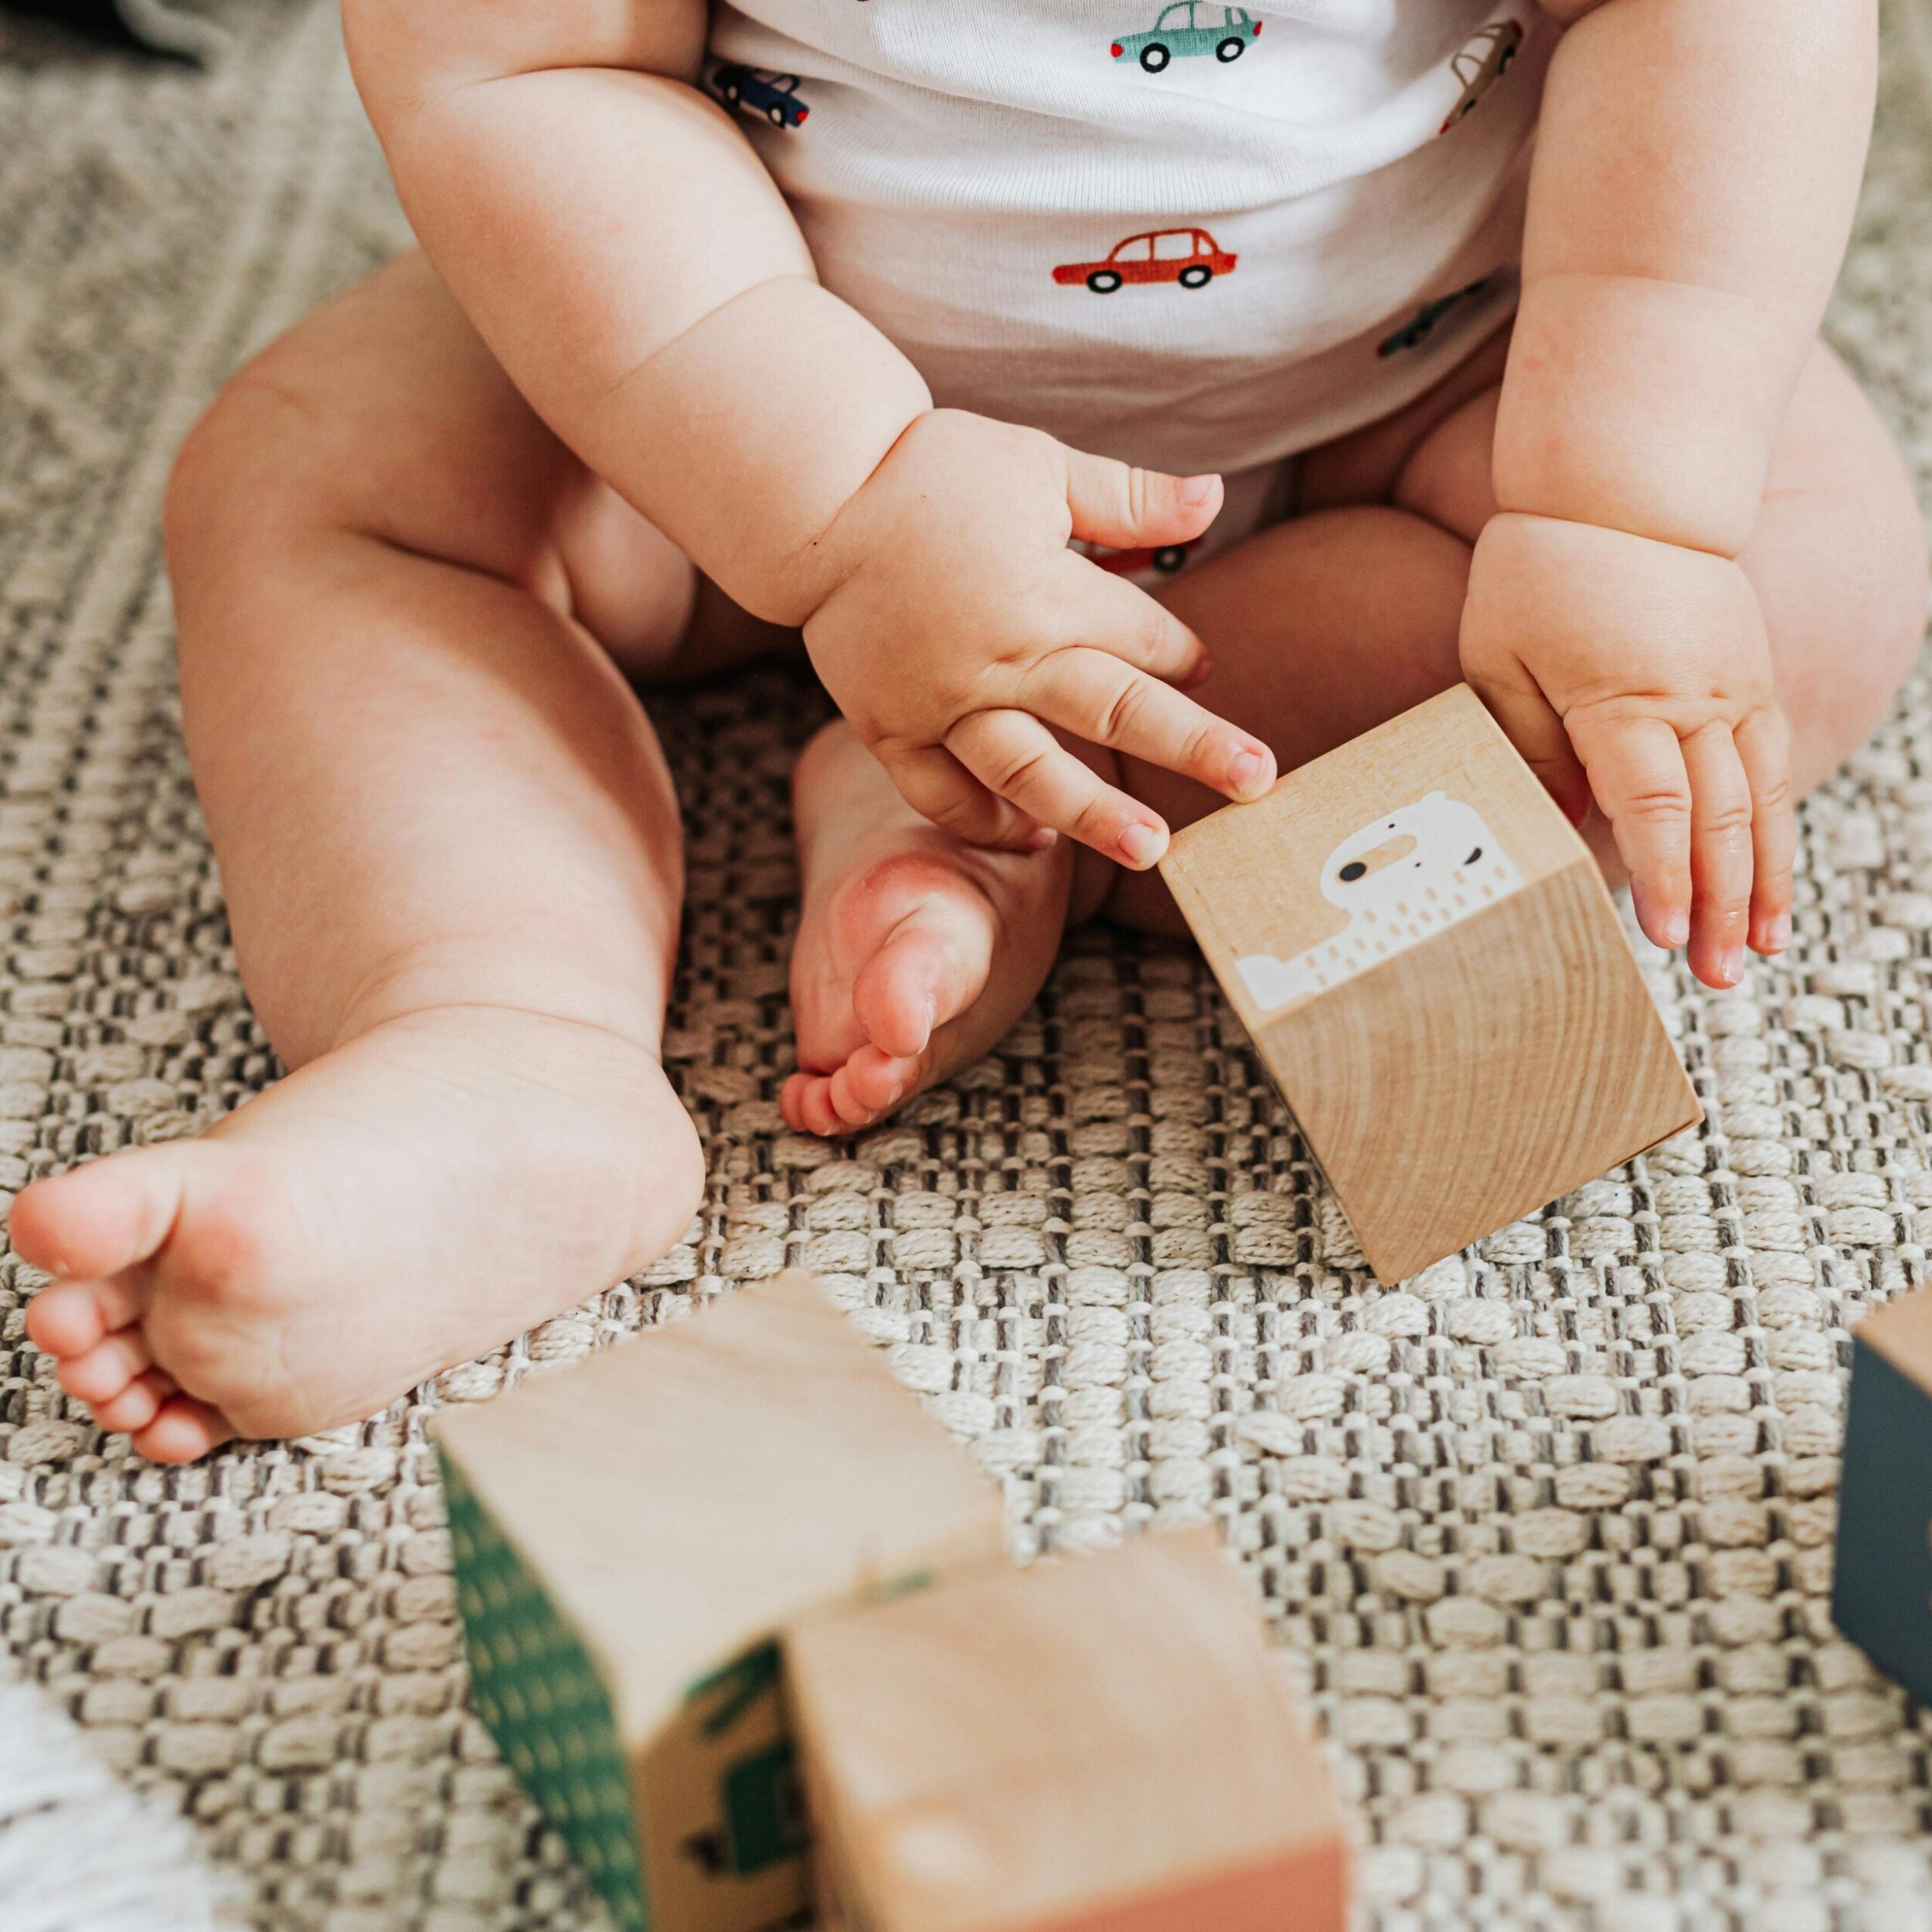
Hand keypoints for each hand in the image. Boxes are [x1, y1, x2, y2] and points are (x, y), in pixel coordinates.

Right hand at [798, 409, 1275, 866]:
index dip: (1181, 652)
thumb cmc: (931, 471)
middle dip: (1192, 747)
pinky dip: (983, 821)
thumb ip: (1127, 497)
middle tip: (1256, 784)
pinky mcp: (890, 727)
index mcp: (1045, 591)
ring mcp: (941, 703)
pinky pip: (940, 792)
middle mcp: (999, 658)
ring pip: (1028, 771)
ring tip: (1150, 851)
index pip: (1142, 638)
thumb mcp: (1039, 465)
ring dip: (1093, 814)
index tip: (1199, 665)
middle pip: (1114, 711)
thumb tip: (1215, 501)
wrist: (813, 498)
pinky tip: (1032, 840)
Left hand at [1461, 512, 1792, 988]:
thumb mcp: (1502, 661)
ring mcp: (1735, 689)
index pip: (1652, 804)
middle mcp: (1696, 699)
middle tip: (1714, 977)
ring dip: (1760, 883)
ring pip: (1760, 801)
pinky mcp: (1751, 680)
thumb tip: (1558, 829)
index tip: (1662, 936)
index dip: (1662, 876)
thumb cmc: (1542, 573)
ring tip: (1758, 952)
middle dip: (1718, 905)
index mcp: (1624, 698)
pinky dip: (1776, 833)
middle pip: (1717, 819)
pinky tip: (1771, 885)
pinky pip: (1773, 768)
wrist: (1625, 485)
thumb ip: (1529, 748)